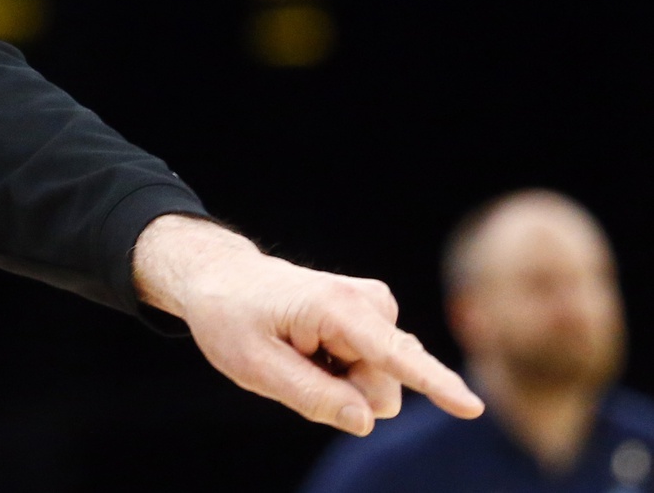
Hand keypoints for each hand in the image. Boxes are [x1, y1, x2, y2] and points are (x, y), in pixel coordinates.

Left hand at [133, 214, 483, 435]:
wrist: (225, 278)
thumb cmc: (231, 316)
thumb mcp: (252, 364)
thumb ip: (311, 395)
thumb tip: (366, 420)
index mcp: (337, 308)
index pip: (394, 356)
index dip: (434, 384)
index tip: (472, 408)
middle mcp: (371, 303)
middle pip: (382, 392)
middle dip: (342, 395)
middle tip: (292, 361)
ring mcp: (378, 310)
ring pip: (377, 388)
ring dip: (337, 383)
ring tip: (298, 352)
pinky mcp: (377, 322)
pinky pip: (372, 375)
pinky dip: (339, 373)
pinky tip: (310, 349)